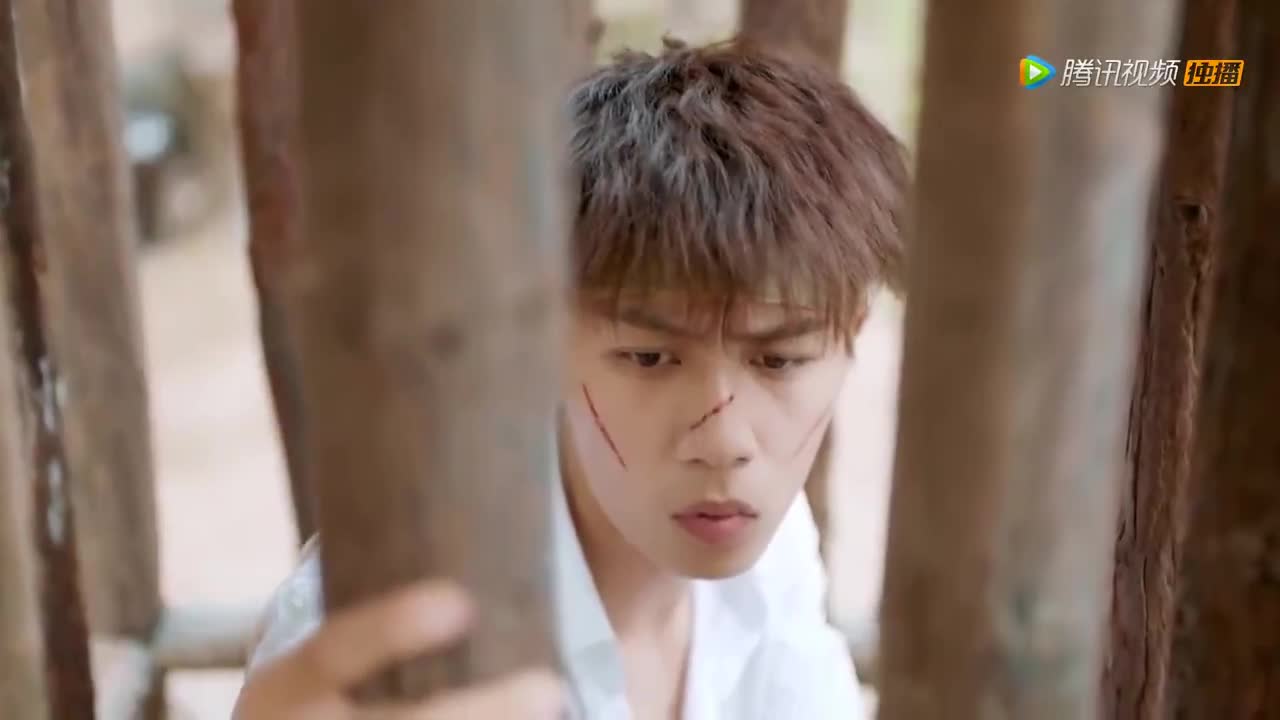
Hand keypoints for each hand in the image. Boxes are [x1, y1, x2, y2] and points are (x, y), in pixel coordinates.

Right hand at [232, 580, 564, 718]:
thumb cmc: (314, 701)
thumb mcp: (310, 665)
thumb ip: (355, 614)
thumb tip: (436, 504)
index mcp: (284, 689)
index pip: (331, 652)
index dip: (390, 627)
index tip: (460, 602)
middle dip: (477, 713)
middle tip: (549, 687)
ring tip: (558, 711)